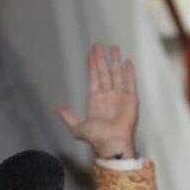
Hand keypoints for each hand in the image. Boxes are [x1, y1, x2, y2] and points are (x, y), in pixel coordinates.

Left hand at [57, 44, 137, 158]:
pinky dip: (129, 72)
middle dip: (101, 59)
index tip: (90, 54)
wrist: (112, 144)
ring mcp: (120, 97)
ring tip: (113, 48)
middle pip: (104, 73)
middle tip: (98, 45)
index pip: (93, 79)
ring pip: (117, 74)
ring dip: (115, 61)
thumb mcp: (78, 129)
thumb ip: (69, 118)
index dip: (91, 66)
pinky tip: (127, 62)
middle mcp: (108, 96)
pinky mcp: (131, 100)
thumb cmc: (96, 138)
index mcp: (96, 101)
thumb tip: (58, 109)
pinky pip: (130, 82)